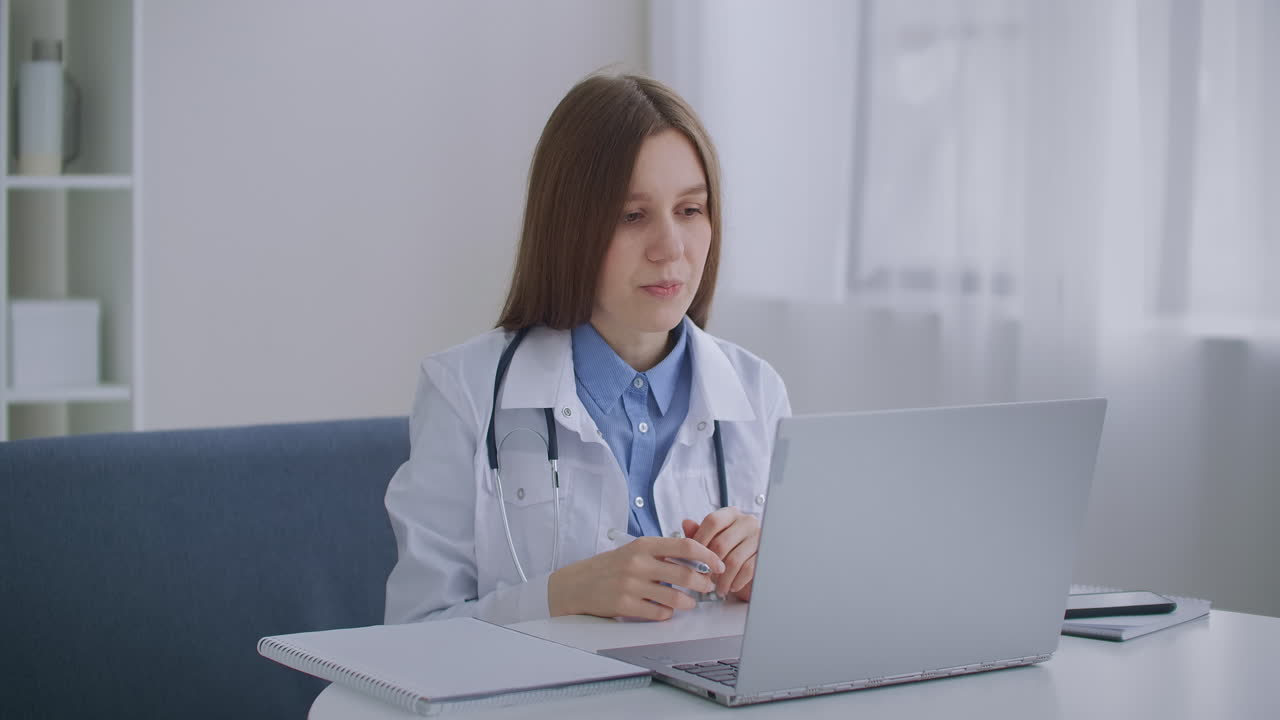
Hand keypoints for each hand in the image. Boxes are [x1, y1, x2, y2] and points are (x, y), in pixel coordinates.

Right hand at [547, 537, 724, 620]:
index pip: (685, 546)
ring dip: (689, 602)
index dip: (708, 555)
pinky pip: (659, 614)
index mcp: (643, 545)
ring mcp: (631, 585)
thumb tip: (697, 554)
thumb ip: (662, 550)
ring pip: (676, 598)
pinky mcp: (625, 606)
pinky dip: (668, 614)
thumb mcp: (634, 550)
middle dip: (703, 583)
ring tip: (690, 602)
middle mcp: (638, 563)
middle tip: (708, 587)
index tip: (718, 564)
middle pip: (686, 573)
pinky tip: (666, 610)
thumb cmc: (609, 567)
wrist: (576, 585)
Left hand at [682, 508, 759, 601]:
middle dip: (710, 565)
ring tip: (718, 588)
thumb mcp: (714, 539)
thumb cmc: (731, 549)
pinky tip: (731, 587)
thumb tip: (686, 523)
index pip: (712, 521)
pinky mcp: (766, 553)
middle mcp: (746, 522)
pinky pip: (747, 570)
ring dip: (723, 579)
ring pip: (734, 560)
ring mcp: (758, 537)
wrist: (756, 563)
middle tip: (704, 578)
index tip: (693, 558)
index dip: (700, 540)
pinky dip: (736, 581)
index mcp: (731, 514)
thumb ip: (699, 532)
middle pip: (721, 543)